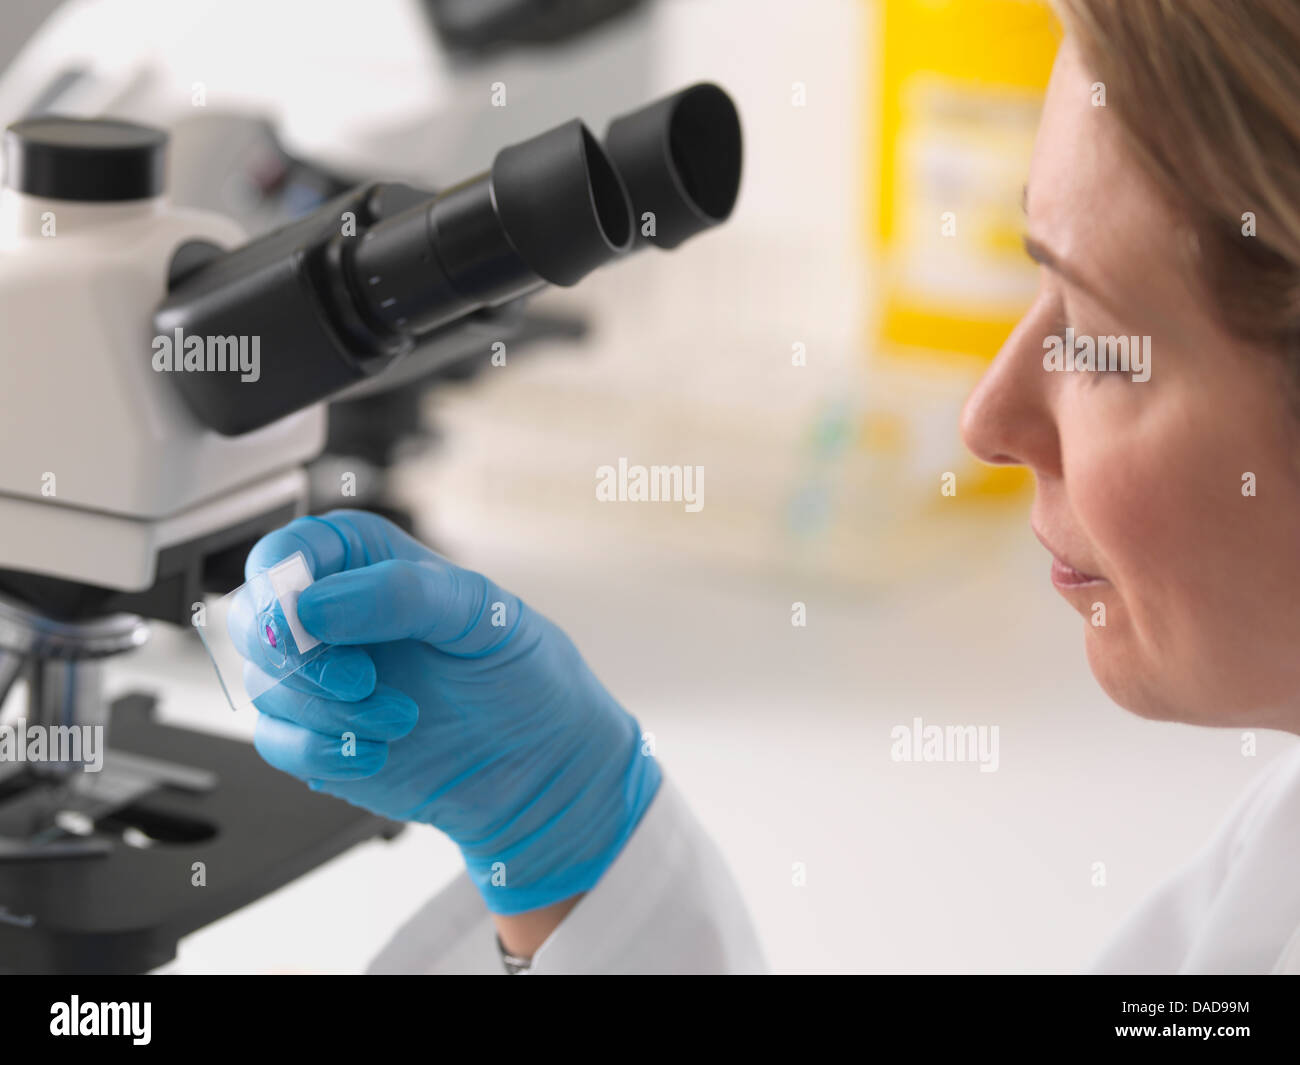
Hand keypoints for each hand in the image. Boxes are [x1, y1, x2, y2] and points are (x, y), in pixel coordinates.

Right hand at [241, 509, 660, 915]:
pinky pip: (277, 741)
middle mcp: (335, 616)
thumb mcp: (480, 612)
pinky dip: (320, 751)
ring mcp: (323, 678)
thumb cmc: (521, 672)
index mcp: (368, 562)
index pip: (289, 551)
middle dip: (299, 658)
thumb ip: (400, 594)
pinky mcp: (320, 735)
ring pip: (265, 685)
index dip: (280, 583)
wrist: (540, 763)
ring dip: (325, 710)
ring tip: (400, 718)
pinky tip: (376, 753)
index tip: (305, 619)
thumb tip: (314, 605)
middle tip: (360, 680)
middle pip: (256, 621)